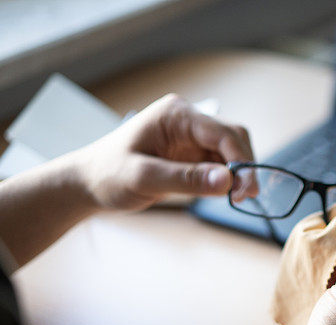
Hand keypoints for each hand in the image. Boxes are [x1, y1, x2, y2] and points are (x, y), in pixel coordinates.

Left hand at [78, 93, 252, 210]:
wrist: (89, 183)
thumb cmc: (108, 175)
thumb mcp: (142, 178)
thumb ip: (185, 179)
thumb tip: (227, 181)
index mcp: (175, 114)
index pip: (222, 132)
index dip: (240, 159)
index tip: (246, 189)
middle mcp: (187, 120)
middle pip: (233, 138)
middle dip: (244, 166)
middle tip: (245, 197)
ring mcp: (191, 137)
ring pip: (231, 151)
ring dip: (239, 174)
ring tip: (238, 198)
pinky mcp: (192, 154)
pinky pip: (221, 163)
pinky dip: (228, 179)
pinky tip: (226, 195)